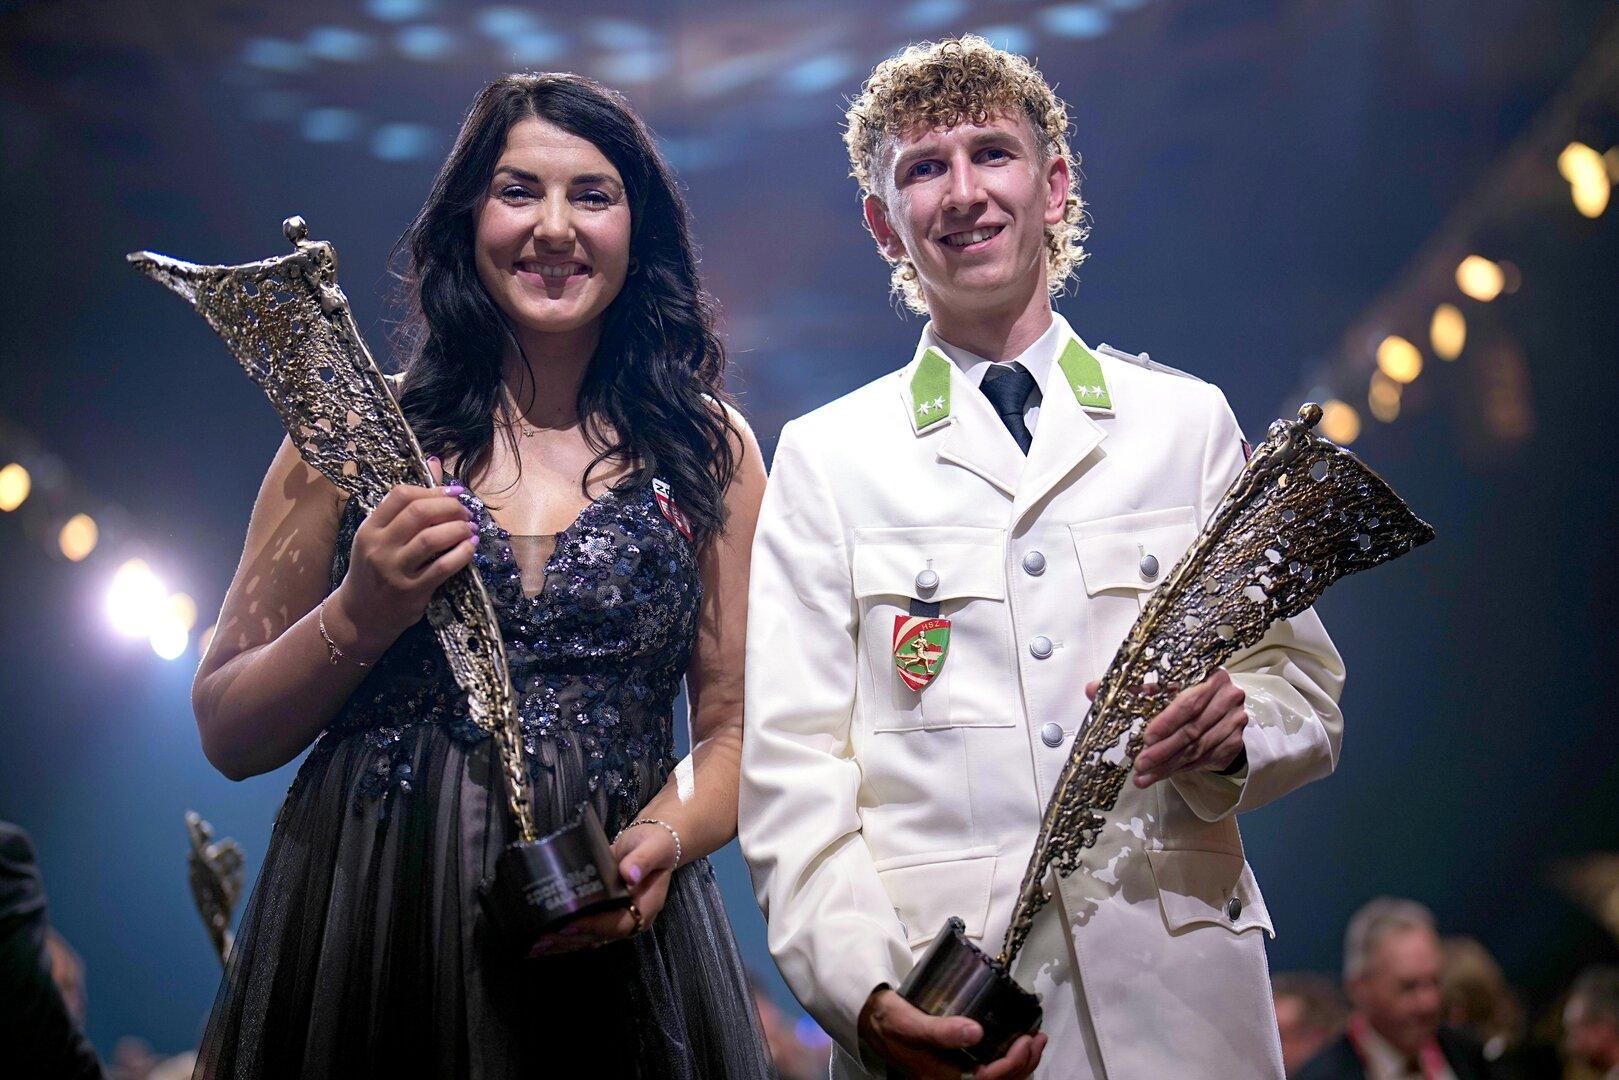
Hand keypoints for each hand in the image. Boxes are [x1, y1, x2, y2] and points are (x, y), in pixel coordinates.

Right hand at [327, 456, 478, 657]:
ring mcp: (394, 570)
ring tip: (470, 528)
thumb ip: (406, 504)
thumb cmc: (374, 569)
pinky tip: (470, 547)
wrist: (360, 615)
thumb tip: (435, 462)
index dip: (432, 490)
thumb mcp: (380, 536)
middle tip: (465, 512)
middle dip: (449, 508)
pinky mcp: (411, 591)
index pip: (401, 496)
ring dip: (458, 529)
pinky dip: (462, 554)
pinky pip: (443, 567)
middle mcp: (379, 547)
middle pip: (419, 513)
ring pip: (432, 539)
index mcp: (370, 529)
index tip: (453, 493)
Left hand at [528, 821, 678, 955]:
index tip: (569, 926)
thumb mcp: (654, 847)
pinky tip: (541, 938)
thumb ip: (643, 860)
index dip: (595, 927)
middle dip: (570, 940)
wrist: (652, 841)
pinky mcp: (602, 911)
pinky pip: (583, 927)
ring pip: (588, 936)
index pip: (619, 924)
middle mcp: (629, 917)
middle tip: (542, 939)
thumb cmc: (655, 843)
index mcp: (646, 907)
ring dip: (563, 942)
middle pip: (600, 936)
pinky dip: (563, 934)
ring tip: (535, 944)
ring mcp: (614, 916)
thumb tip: (629, 875)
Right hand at [858, 987, 1046, 1078]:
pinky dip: (1008, 1061)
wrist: (873, 1019)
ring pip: (997, 1079)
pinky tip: (1017, 1045)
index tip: (1026, 1040)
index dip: (1013, 1063)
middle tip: (1038, 1038)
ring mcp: (954, 1076)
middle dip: (1024, 1064)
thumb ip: (942, 1031)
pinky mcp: (956, 1066)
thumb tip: (976, 1032)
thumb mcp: (912, 1023)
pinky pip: (988, 1071)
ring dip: (1020, 1064)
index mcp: (942, 1078)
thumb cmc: (891, 1020)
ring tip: (1035, 1042)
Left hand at [1084, 668, 1246, 786]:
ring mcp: (1235, 721)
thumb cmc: (1186, 693)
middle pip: (1192, 730)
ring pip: (1197, 749)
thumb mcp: (1161, 686)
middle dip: (1163, 750)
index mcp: (1209, 676)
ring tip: (1144, 776)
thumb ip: (1132, 688)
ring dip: (1168, 765)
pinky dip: (1180, 769)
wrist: (1222, 709)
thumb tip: (1093, 688)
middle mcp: (1228, 697)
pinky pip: (1205, 760)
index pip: (1189, 702)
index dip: (1167, 721)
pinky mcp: (1235, 742)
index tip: (1147, 737)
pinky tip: (1160, 776)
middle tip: (1140, 763)